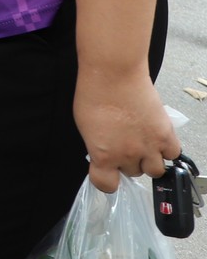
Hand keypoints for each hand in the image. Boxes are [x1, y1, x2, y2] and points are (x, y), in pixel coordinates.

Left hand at [75, 69, 180, 193]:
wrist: (114, 73)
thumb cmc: (94, 93)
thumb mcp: (85, 125)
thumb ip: (97, 145)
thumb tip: (104, 153)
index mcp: (103, 155)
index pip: (106, 185)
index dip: (107, 180)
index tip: (106, 174)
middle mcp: (127, 155)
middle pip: (132, 173)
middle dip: (128, 163)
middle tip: (124, 147)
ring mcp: (149, 146)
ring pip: (155, 170)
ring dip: (149, 160)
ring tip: (142, 145)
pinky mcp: (166, 134)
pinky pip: (173, 154)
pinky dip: (166, 149)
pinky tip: (156, 138)